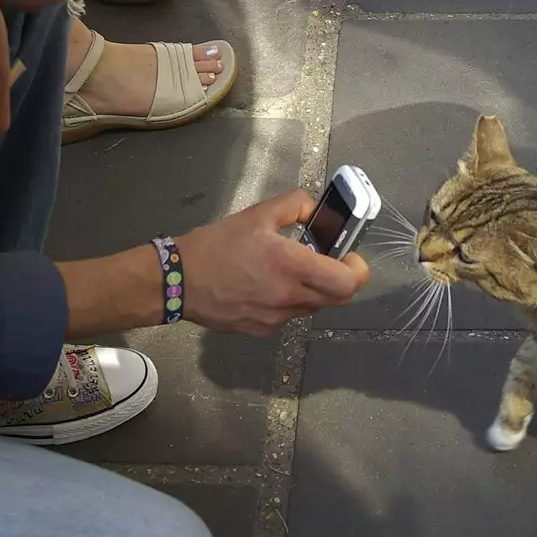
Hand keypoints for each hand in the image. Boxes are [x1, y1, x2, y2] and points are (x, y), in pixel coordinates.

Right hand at [177, 190, 370, 335]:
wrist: (178, 281)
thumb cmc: (217, 245)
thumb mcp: (257, 214)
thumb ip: (294, 205)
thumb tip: (315, 210)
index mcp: (291, 266)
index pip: (347, 282)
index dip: (358, 270)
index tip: (350, 256)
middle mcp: (289, 297)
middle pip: (339, 298)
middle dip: (341, 279)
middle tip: (328, 261)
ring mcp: (277, 319)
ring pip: (314, 307)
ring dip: (315, 290)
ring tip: (292, 270)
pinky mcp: (263, 330)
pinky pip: (291, 316)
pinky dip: (291, 301)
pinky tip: (269, 286)